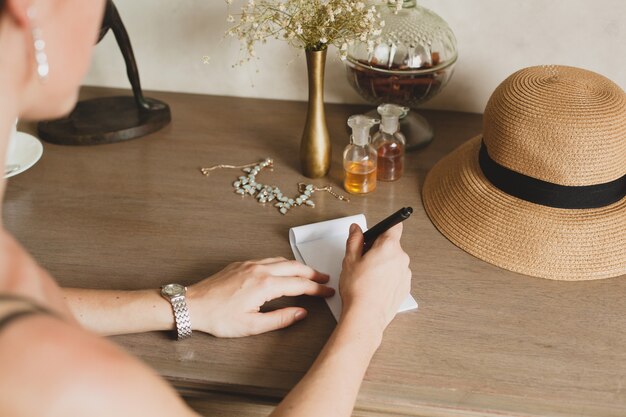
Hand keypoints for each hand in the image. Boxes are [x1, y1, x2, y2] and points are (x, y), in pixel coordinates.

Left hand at [186, 258, 333, 336]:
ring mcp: (250, 264)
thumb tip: (300, 313)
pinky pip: (268, 259)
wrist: (192, 305)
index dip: (317, 289)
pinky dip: (282, 263)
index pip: (300, 284)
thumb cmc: (218, 317)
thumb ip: (280, 319)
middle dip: (312, 273)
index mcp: (265, 285)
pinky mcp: (241, 264)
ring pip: (282, 260)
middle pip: (295, 267)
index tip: (327, 292)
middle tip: (325, 279)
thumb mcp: (252, 326)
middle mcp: (260, 269)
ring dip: (298, 266)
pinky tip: (284, 270)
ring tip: (308, 274)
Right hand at [339, 223, 410, 332]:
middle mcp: (401, 258)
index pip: (394, 226)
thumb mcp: (350, 259)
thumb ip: (354, 239)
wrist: (366, 316)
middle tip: (363, 259)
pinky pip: (396, 275)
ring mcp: (405, 274)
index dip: (383, 227)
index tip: (376, 232)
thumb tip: (356, 229)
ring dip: (384, 264)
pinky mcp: (405, 287)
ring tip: (367, 276)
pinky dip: (388, 277)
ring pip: (394, 261)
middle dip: (378, 248)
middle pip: (392, 245)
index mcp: (389, 247)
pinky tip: (374, 285)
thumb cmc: (358, 290)